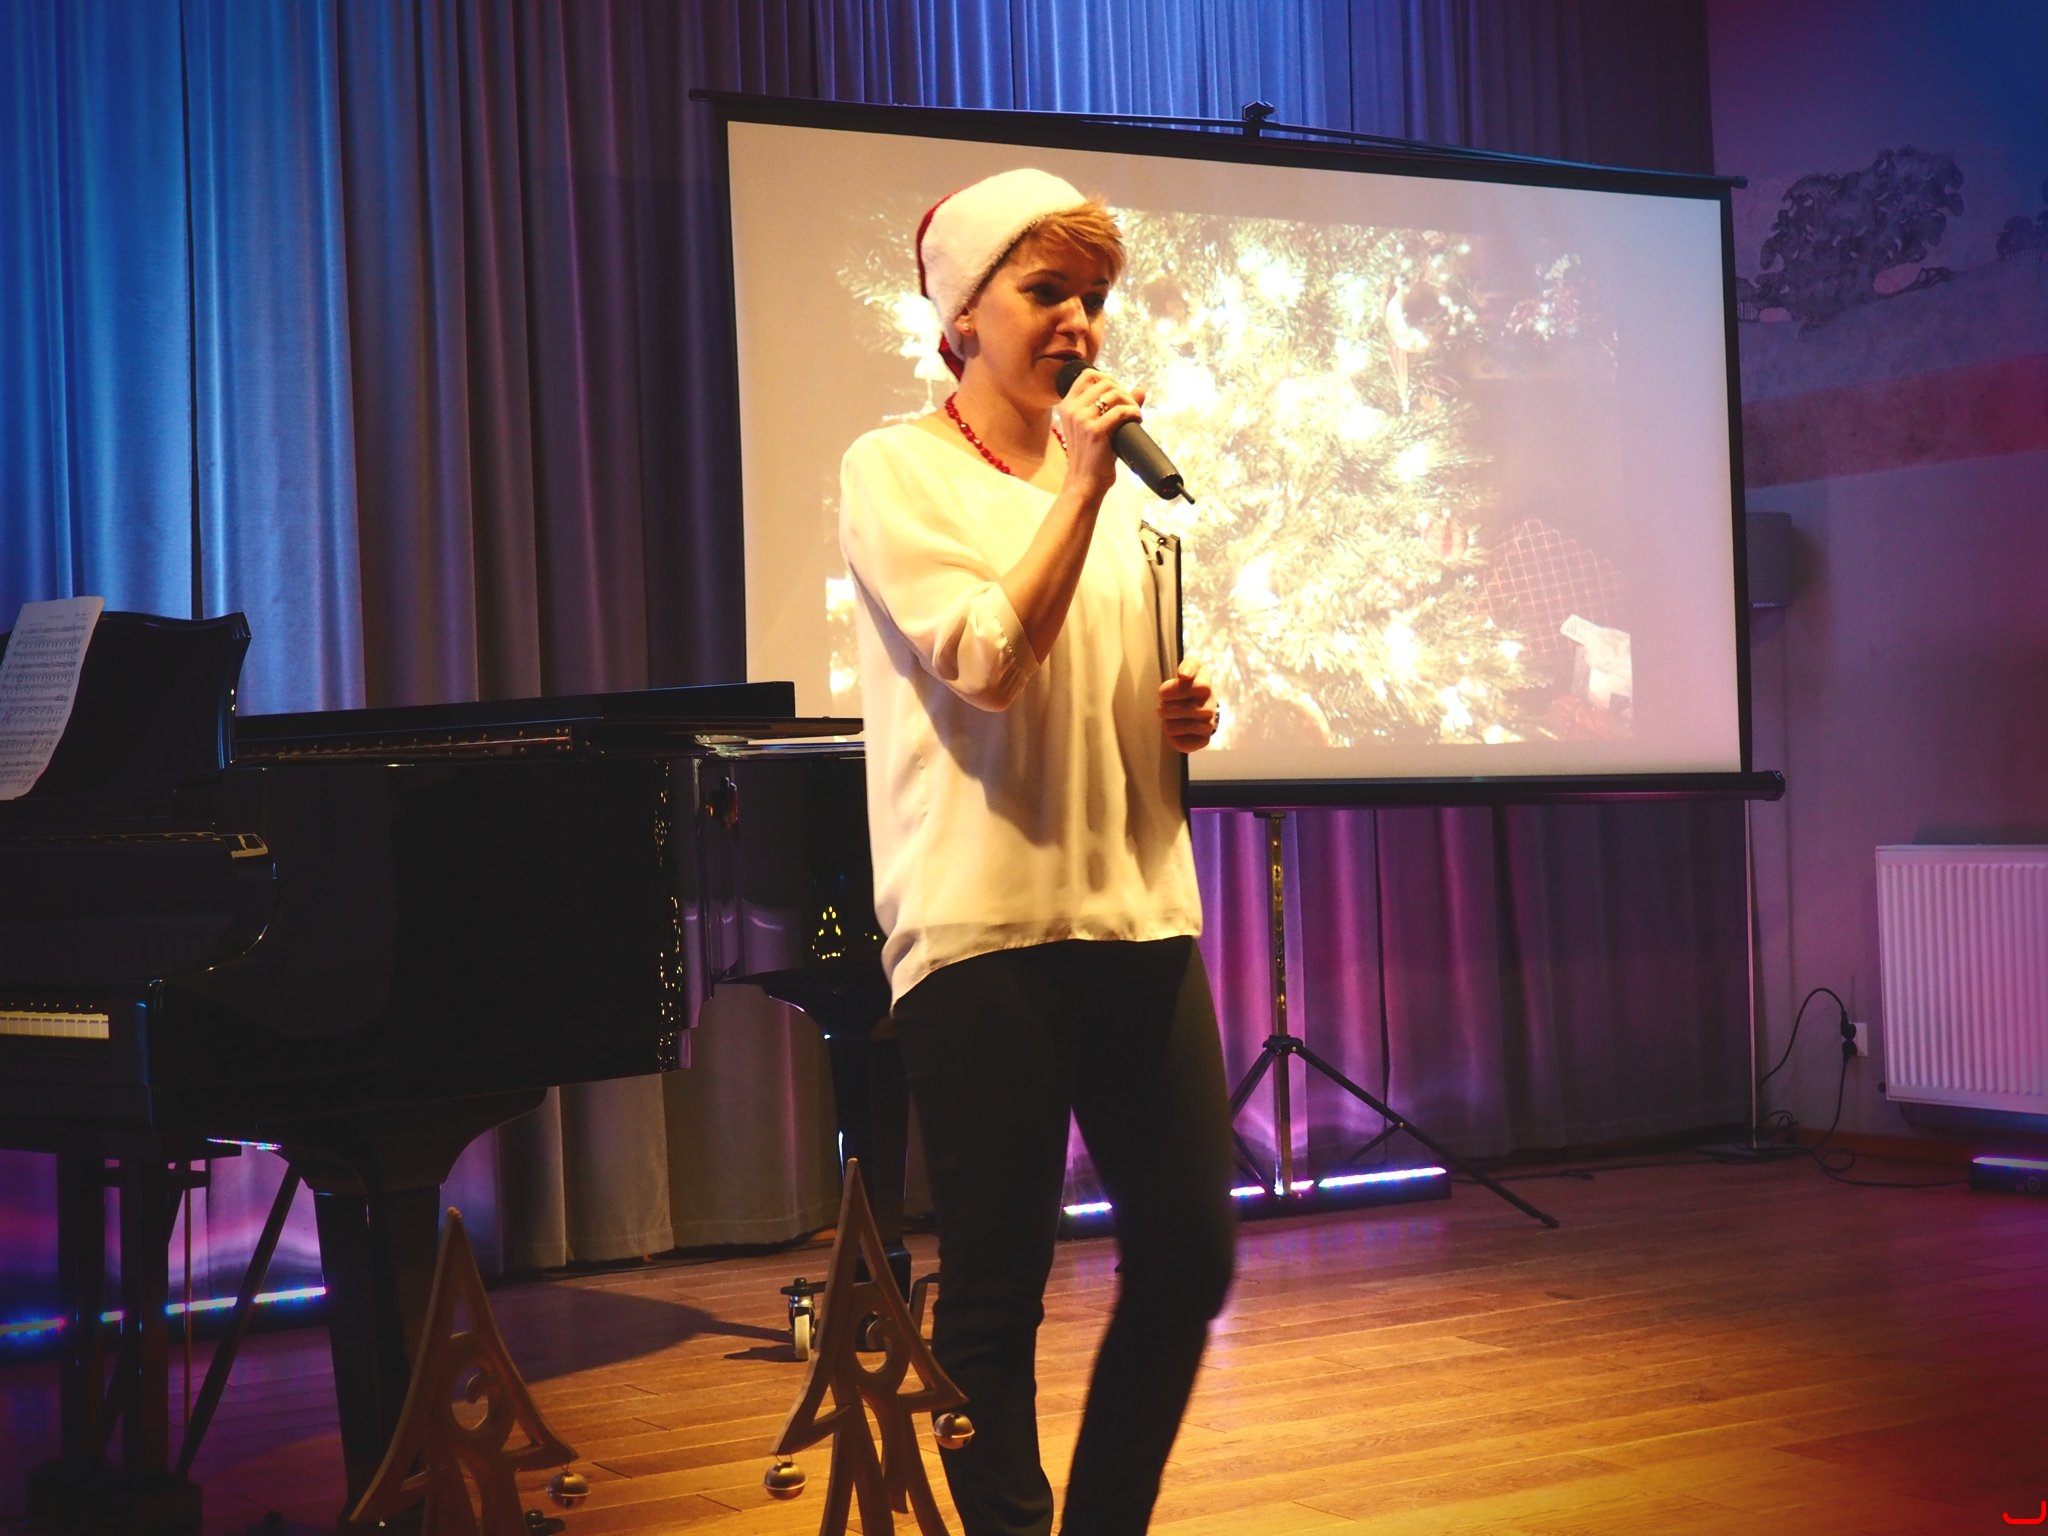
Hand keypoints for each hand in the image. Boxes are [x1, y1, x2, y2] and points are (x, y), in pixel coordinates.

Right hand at [1054, 368, 1145, 494]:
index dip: (1107, 377)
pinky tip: (1137, 419)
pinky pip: (1121, 411)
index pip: (1087, 375)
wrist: (1084, 482)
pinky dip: (1134, 412)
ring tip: (1135, 414)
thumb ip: (1112, 406)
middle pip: (1105, 382)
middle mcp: (1072, 410)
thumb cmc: (1090, 456)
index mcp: (1067, 406)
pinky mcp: (1096, 431)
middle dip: (1123, 391)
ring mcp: (1082, 420)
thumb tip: (1141, 389)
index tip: (1119, 391)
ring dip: (1131, 401)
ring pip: (1114, 394)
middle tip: (1130, 406)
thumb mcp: (1093, 427)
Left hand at [1157, 660, 1217, 752]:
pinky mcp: (1203, 740)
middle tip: (1168, 705)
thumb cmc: (1192, 685)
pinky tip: (1178, 730)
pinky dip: (1173, 738)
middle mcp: (1209, 707)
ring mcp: (1208, 725)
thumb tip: (1184, 674)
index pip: (1181, 689)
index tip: (1165, 692)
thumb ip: (1188, 665)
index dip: (1168, 691)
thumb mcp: (1191, 667)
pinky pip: (1179, 743)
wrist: (1205, 706)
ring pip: (1171, 727)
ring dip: (1168, 722)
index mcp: (1205, 686)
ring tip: (1173, 717)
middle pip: (1170, 711)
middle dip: (1164, 707)